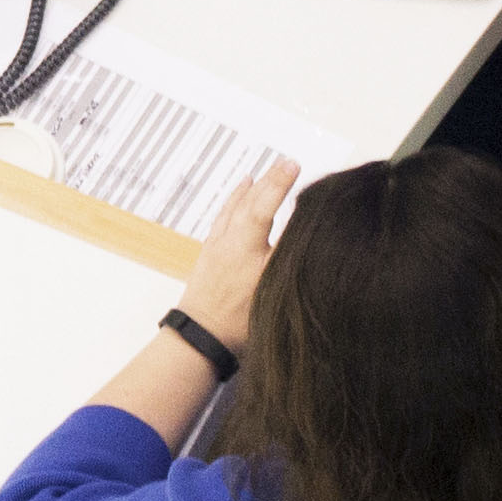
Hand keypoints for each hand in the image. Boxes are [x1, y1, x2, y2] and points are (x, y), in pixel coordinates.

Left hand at [175, 156, 295, 349]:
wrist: (198, 338)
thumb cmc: (236, 323)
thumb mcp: (270, 292)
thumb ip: (285, 261)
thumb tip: (303, 237)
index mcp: (247, 248)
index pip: (267, 206)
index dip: (281, 184)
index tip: (294, 164)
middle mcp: (231, 241)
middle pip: (252, 202)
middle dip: (270, 179)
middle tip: (287, 161)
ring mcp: (218, 246)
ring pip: (235, 207)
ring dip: (251, 188)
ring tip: (263, 172)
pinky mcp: (209, 253)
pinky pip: (223, 217)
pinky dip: (233, 201)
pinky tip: (237, 195)